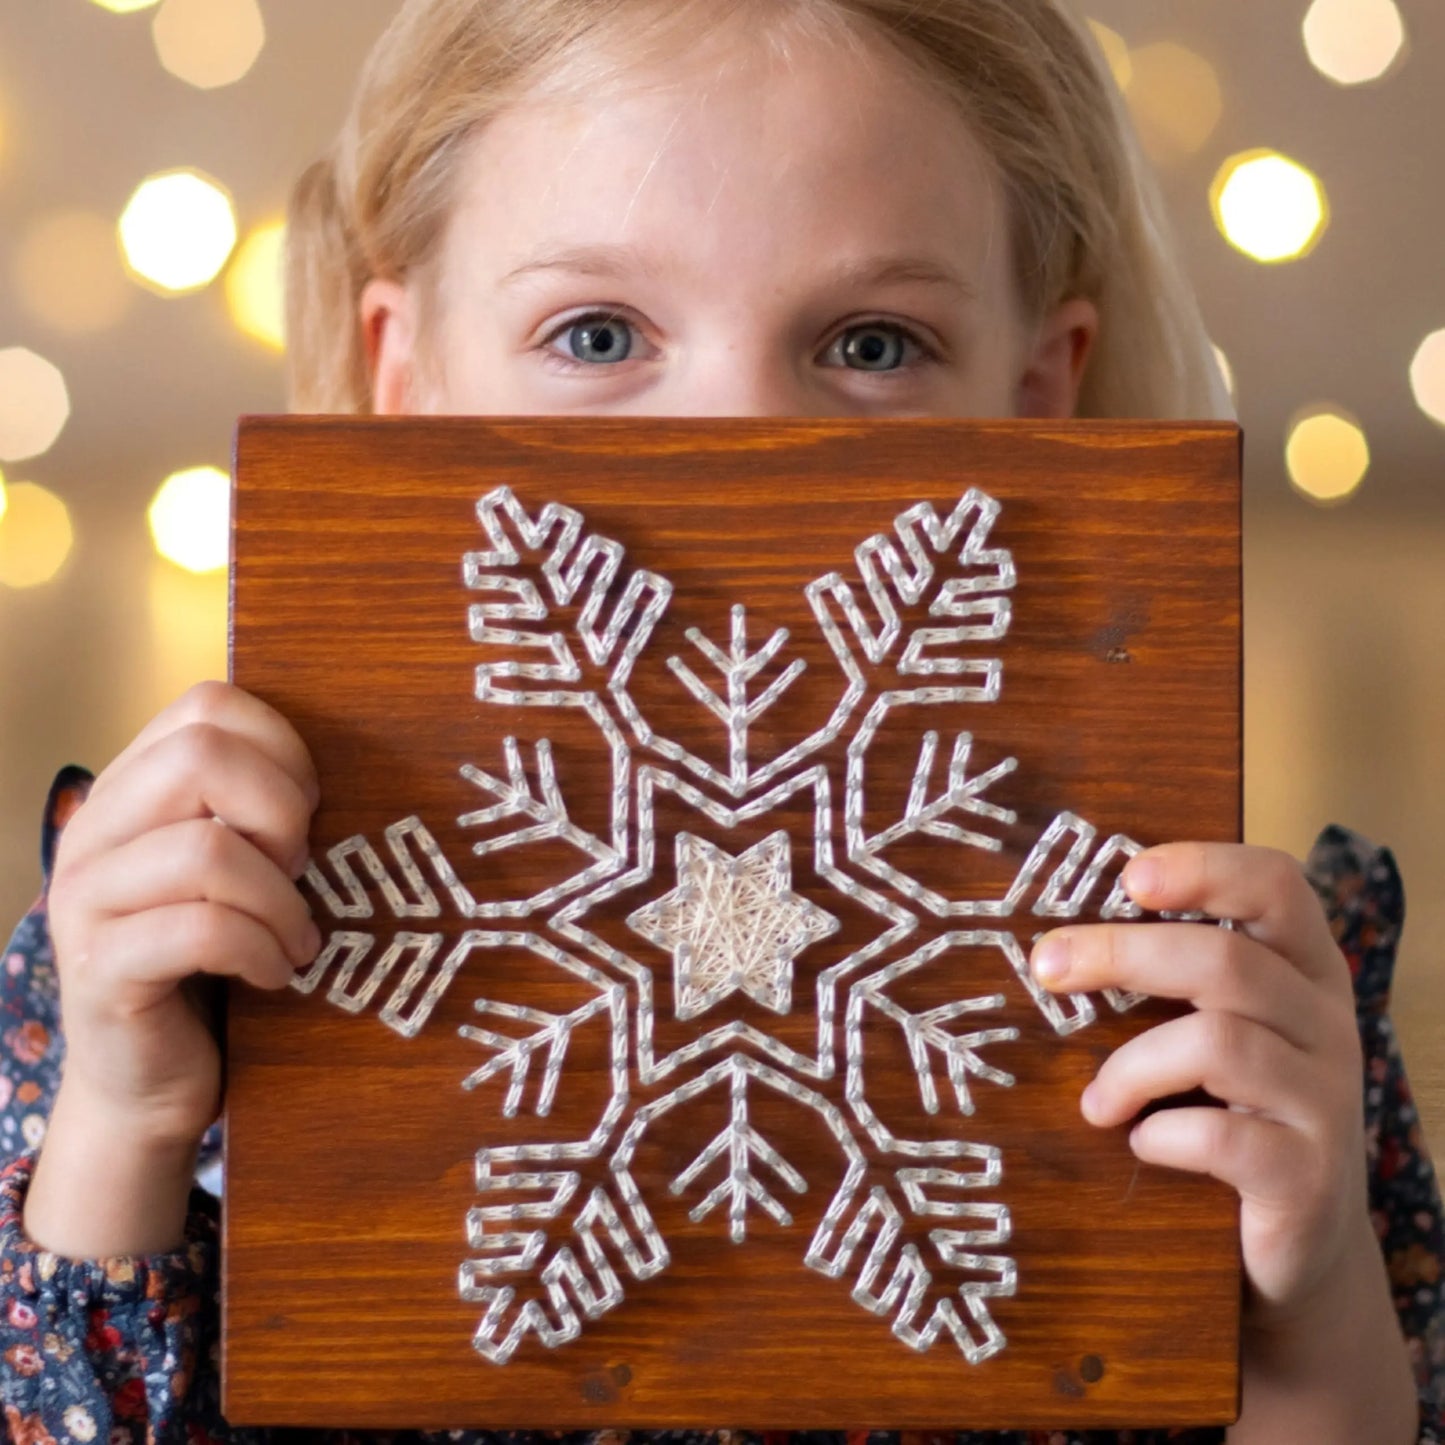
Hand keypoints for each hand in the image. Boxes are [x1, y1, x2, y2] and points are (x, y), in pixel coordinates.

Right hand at [45, 680, 321, 1152]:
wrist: (150, 1079)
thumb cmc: (213, 962)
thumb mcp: (239, 868)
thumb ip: (257, 810)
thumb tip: (344, 778)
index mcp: (130, 789)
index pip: (209, 706)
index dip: (282, 751)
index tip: (307, 816)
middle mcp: (93, 830)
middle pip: (201, 756)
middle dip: (279, 812)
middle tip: (300, 871)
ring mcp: (85, 899)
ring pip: (206, 849)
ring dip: (281, 900)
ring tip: (297, 937)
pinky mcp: (99, 969)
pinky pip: (202, 930)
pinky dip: (262, 949)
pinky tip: (277, 972)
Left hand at [1029, 843, 1366, 1327]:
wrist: (1300, 1246)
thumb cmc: (1231, 1108)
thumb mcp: (1214, 1028)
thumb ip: (1168, 976)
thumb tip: (1052, 937)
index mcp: (1303, 967)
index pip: (1277, 885)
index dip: (1205, 868)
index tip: (1128, 876)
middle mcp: (1326, 1022)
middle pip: (1226, 960)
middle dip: (1121, 954)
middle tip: (1046, 965)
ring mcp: (1326, 1100)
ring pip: (1219, 1043)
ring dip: (1132, 1067)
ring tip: (1095, 1101)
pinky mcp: (1309, 1176)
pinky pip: (1226, 1137)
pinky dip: (1164, 1136)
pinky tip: (1139, 1144)